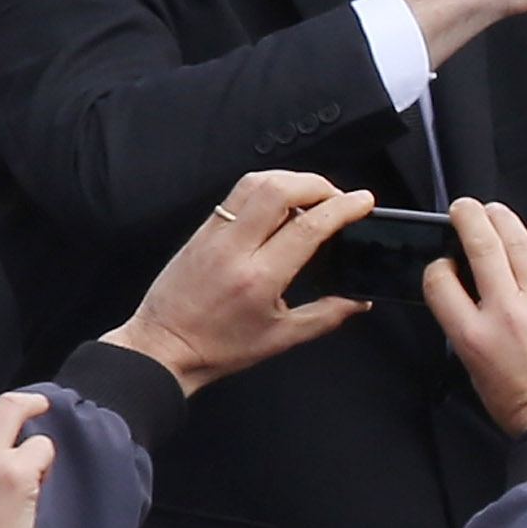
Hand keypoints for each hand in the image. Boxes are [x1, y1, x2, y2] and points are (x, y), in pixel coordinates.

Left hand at [109, 174, 366, 393]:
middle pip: (281, 189)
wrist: (162, 347)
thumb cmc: (220, 348)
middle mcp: (235, 248)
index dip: (342, 207)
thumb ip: (326, 316)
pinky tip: (280, 202)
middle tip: (338, 198)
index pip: (308, 226)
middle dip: (319, 184)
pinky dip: (266, 187)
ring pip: (256, 183)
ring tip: (311, 195)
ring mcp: (214, 234)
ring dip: (292, 179)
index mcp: (260, 278)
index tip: (364, 201)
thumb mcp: (281, 338)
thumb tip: (360, 301)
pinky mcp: (202, 230)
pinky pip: (238, 194)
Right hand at [424, 198, 526, 429]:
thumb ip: (471, 329)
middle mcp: (505, 313)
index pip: (440, 281)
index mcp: (472, 337)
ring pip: (517, 243)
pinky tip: (521, 245)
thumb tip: (470, 298)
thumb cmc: (522, 405)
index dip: (437, 265)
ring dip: (501, 219)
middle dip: (468, 217)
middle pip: (481, 246)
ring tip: (491, 210)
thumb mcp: (477, 370)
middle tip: (462, 207)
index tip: (443, 262)